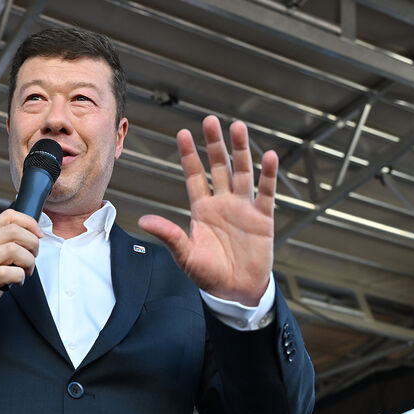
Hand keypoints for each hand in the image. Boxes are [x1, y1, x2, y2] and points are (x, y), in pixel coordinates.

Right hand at [0, 209, 42, 327]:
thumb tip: (34, 233)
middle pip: (14, 231)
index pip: (9, 216)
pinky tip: (18, 280)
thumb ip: (7, 241)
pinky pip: (7, 272)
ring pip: (13, 250)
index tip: (38, 235)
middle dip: (32, 244)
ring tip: (25, 271)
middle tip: (33, 257)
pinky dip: (19, 276)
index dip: (29, 223)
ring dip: (28, 261)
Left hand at [138, 116, 276, 305]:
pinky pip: (265, 193)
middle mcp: (222, 203)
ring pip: (243, 172)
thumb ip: (169, 236)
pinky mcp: (262, 218)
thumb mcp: (185, 256)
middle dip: (214, 144)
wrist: (236, 292)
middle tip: (210, 120)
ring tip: (238, 127)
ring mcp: (243, 208)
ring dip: (241, 151)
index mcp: (202, 210)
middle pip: (218, 167)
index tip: (182, 133)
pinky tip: (270, 156)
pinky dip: (268, 175)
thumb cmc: (209, 275)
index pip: (194, 176)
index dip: (189, 156)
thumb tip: (144, 220)